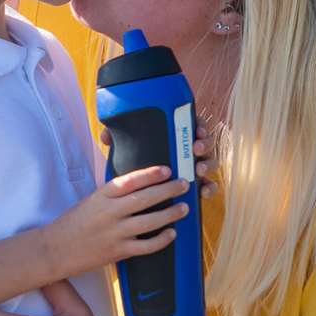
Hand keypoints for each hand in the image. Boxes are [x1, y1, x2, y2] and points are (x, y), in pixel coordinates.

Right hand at [42, 165, 189, 279]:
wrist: (56, 249)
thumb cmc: (75, 222)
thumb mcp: (92, 200)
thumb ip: (113, 193)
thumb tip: (141, 183)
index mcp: (102, 195)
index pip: (130, 180)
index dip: (150, 174)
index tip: (167, 169)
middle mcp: (110, 212)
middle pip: (145, 199)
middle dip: (168, 190)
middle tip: (184, 185)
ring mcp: (115, 233)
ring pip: (149, 222)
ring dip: (170, 214)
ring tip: (184, 208)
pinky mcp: (118, 252)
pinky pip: (146, 246)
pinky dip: (161, 240)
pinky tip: (171, 234)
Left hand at [99, 120, 218, 200]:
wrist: (138, 191)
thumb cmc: (136, 160)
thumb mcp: (128, 149)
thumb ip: (118, 139)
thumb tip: (106, 136)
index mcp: (176, 134)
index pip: (193, 123)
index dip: (199, 125)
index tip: (196, 129)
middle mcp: (188, 149)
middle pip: (205, 142)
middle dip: (204, 144)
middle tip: (195, 148)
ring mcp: (194, 166)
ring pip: (209, 162)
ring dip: (207, 165)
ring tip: (198, 170)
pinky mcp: (197, 184)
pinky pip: (209, 185)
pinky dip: (209, 188)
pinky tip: (204, 192)